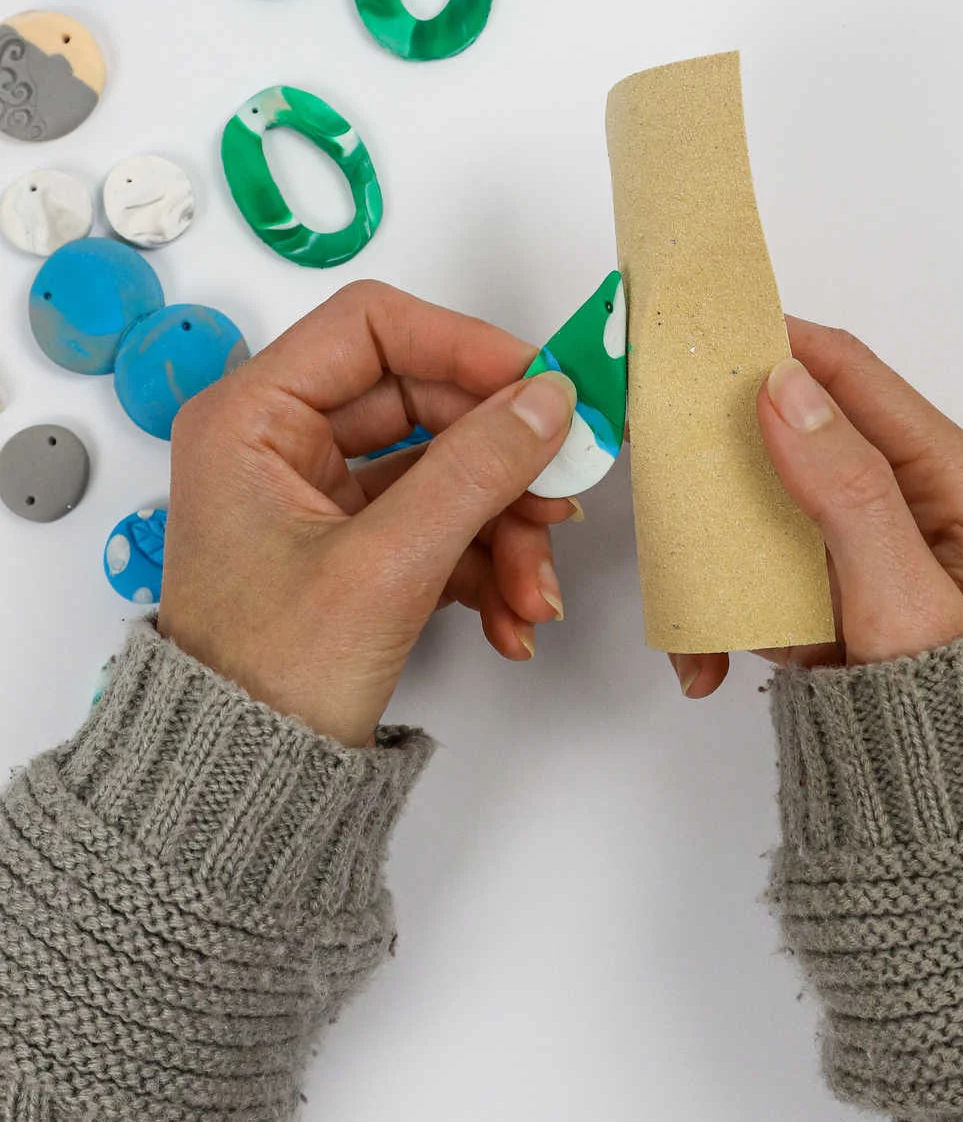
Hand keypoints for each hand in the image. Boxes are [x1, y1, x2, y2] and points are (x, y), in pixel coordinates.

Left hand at [158, 281, 578, 745]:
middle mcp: (280, 441)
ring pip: (442, 470)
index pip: (372, 327)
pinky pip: (438, 524)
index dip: (464, 346)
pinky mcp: (353, 546)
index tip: (540, 385)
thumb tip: (548, 400)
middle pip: (424, 403)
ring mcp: (318, 495)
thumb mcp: (387, 566)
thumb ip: (475, 471)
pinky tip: (513, 619)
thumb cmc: (267, 681)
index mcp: (251, 418)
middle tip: (562, 499)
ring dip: (504, 529)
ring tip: (538, 593)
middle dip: (500, 462)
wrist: (239, 794)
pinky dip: (483, 565)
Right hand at [669, 320, 962, 696]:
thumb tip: (784, 385)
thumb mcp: (902, 602)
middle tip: (655, 452)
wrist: (959, 820)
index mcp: (954, 478)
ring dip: (713, 540)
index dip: (772, 340)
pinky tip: (709, 660)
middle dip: (723, 446)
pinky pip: (761, 569)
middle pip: (796, 429)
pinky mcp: (833, 590)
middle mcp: (913, 497)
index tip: (691, 331)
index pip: (849, 371)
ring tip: (680, 582)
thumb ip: (848, 491)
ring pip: (765, 500)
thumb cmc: (959, 717)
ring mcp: (867, 544)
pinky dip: (724, 605)